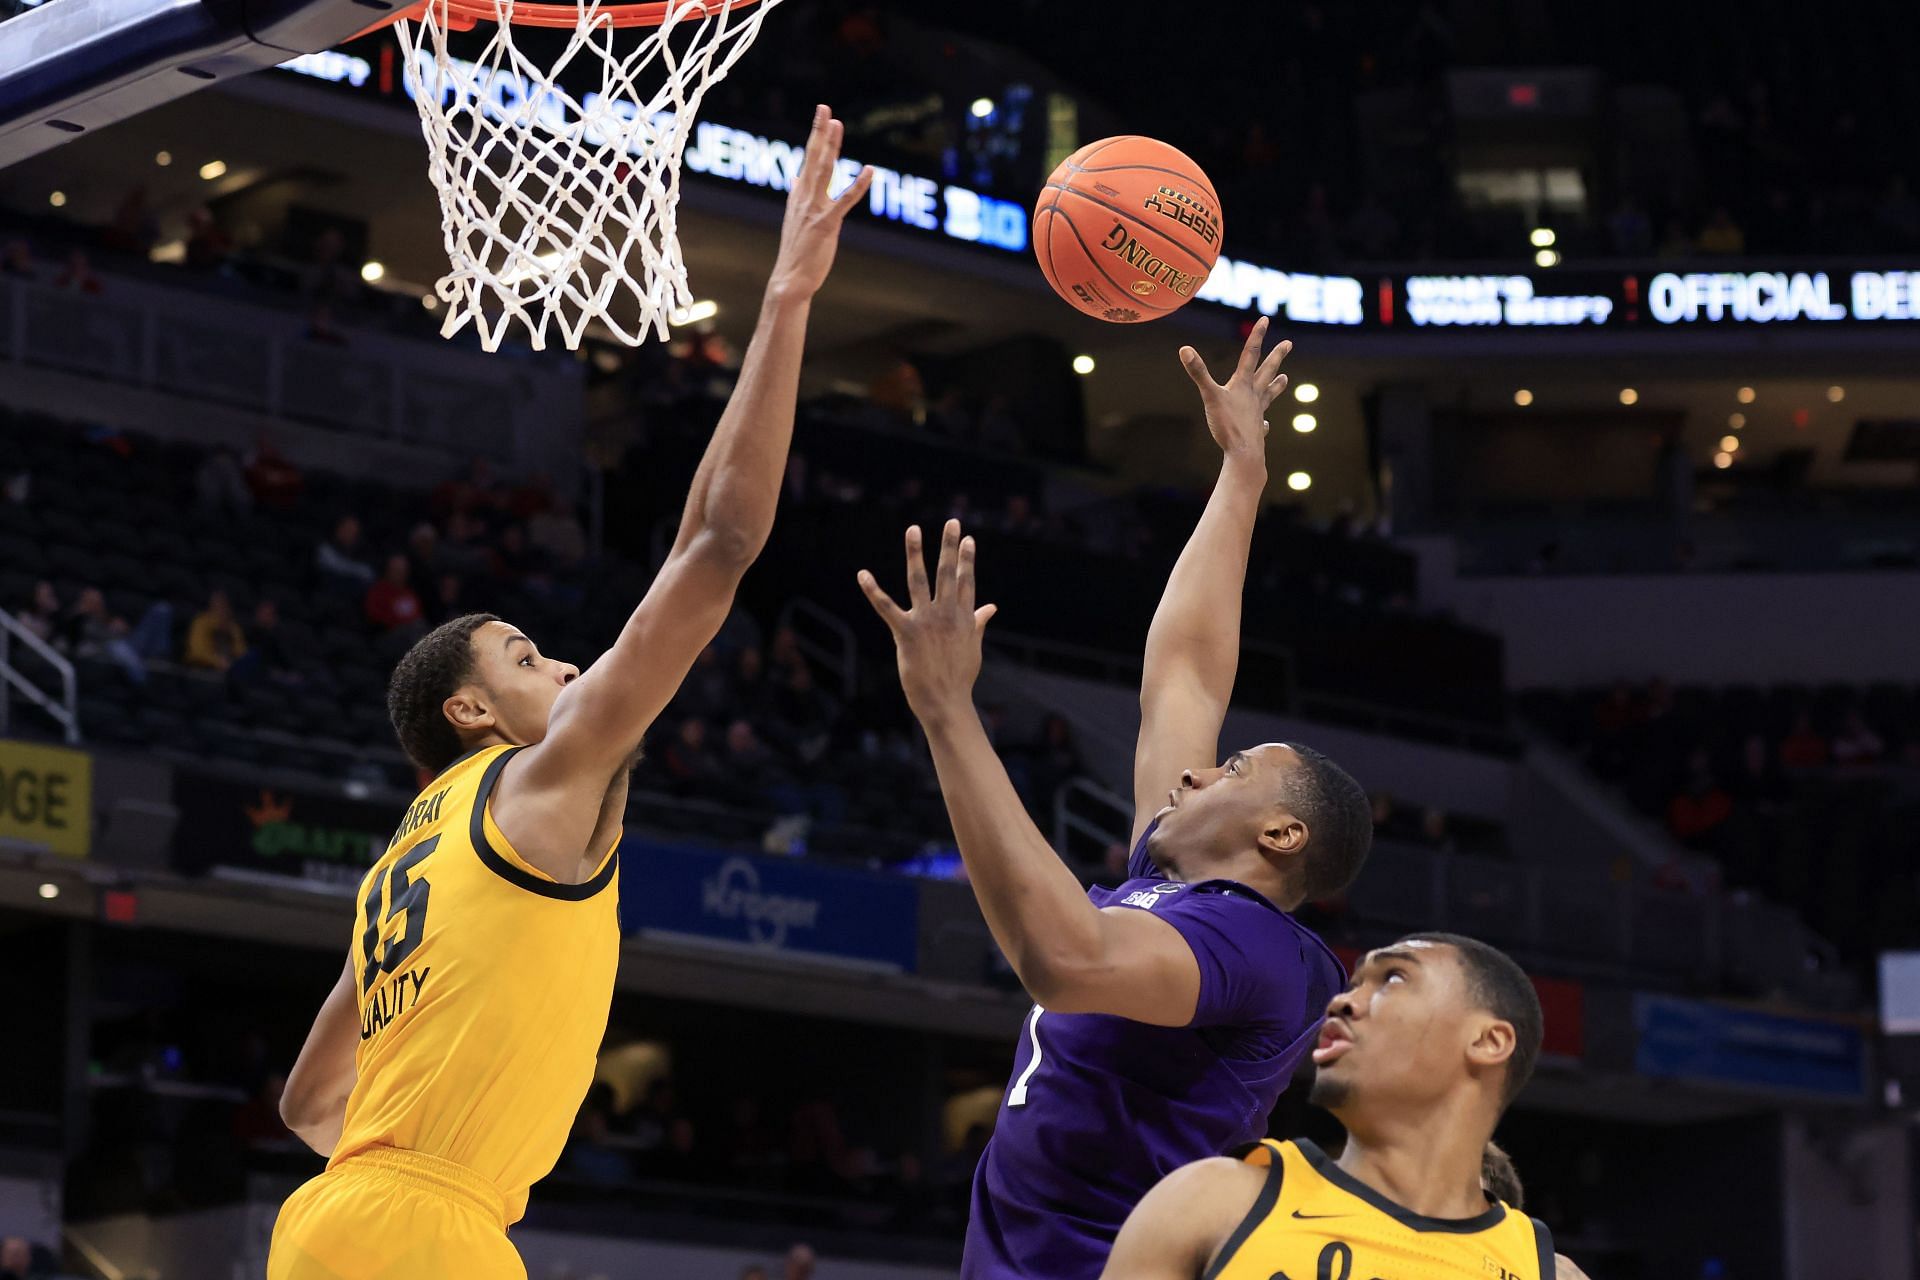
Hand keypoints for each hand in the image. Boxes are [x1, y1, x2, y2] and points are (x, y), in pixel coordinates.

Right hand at [767, 105, 874, 299]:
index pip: (808, 159)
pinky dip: (859, 184)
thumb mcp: (796, 218)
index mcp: (798, 195)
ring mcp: (814, 209)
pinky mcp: (826, 224)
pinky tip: (870, 170)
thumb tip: (796, 179)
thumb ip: (798, 196)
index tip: (823, 114)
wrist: (791, 279)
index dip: (817, 135)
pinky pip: (845, 200)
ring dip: (831, 147)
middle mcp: (804, 198)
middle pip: (813, 158)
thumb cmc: (797, 251)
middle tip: (826, 108)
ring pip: (823, 171)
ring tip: (837, 125)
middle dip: (820, 132)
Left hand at [858, 520, 997, 726]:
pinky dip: (873, 591)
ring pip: (919, 581)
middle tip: (952, 522)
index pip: (967, 582)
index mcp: (964, 618)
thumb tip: (992, 607)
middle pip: (948, 573)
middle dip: (949, 546)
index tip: (967, 539)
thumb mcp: (973, 647)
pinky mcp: (906, 633)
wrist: (946, 702)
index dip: (967, 559)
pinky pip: (887, 607)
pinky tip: (862, 575)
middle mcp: (948, 615)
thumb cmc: (959, 677)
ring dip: (916, 554)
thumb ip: (979, 622)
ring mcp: (927, 622)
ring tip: (913, 530)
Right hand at [1177, 317, 1292, 463]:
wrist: (1244, 454)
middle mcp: (1254, 396)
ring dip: (1276, 386)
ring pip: (1268, 395)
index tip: (1265, 320)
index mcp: (1243, 385)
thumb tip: (1184, 349)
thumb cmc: (1228, 426)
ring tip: (1285, 380)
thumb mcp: (1210, 397)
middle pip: (1267, 371)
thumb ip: (1198, 373)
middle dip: (1277, 356)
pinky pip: (1261, 424)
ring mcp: (1257, 413)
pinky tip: (1265, 424)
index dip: (1257, 336)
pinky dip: (1263, 422)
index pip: (1250, 354)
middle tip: (1288, 344)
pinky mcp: (1256, 430)